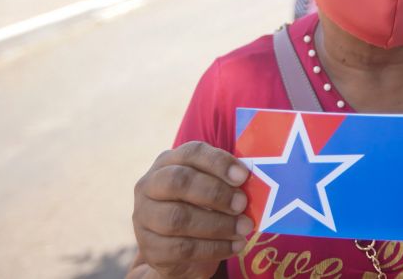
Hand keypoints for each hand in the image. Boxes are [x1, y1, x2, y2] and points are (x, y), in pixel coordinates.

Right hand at [132, 141, 252, 278]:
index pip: (191, 152)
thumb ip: (228, 181)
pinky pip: (182, 248)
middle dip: (215, 193)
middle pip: (179, 182)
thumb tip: (258, 181)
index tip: (243, 176)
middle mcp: (149, 185)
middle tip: (243, 204)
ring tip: (244, 228)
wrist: (177, 250)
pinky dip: (214, 248)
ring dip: (218, 224)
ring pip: (178, 218)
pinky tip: (235, 245)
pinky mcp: (149, 248)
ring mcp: (144, 217)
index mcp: (168, 162)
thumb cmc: (201, 207)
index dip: (218, 162)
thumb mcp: (211, 187)